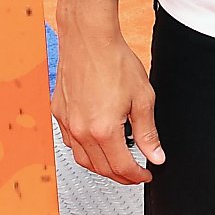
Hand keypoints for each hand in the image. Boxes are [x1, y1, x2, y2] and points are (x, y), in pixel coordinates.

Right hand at [52, 21, 163, 183]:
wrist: (89, 38)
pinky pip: (70, 142)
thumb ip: (148, 132)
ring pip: (83, 159)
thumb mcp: (143, 99)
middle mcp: (81, 130)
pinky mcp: (59, 112)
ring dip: (101, 167)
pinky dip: (85, 151)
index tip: (146, 174)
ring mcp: (66, 122)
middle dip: (121, 176)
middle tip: (134, 173)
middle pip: (101, 168)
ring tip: (117, 163)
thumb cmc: (113, 60)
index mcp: (104, 130)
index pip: (121, 167)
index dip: (137, 176)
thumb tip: (155, 155)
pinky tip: (96, 145)